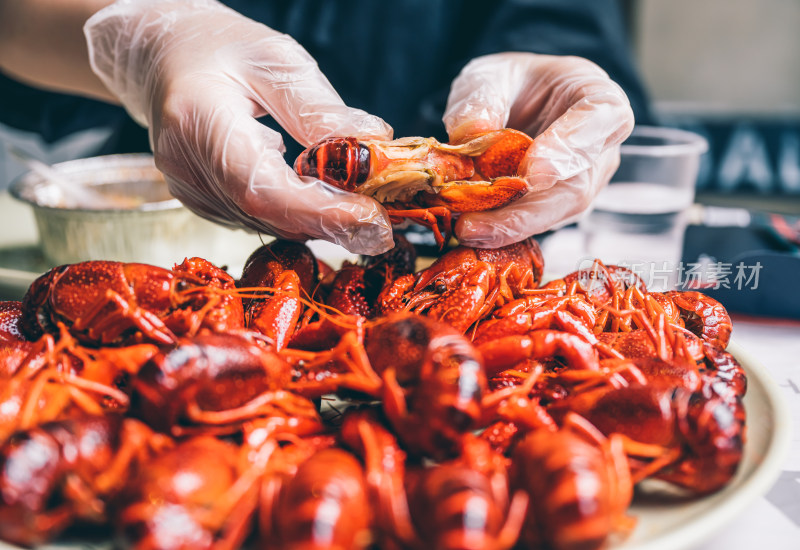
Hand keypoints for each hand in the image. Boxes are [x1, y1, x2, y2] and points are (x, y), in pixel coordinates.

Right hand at [85, 0, 394, 254]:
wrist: (162, 57)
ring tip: (358, 208)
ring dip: (316, 222)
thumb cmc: (218, 48)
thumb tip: (373, 145)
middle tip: (380, 226)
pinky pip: (255, 219)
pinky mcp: (199, 201)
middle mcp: (185, 167)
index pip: (261, 186)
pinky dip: (294, 216)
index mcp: (197, 121)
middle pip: (266, 215)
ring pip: (264, 224)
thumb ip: (319, 108)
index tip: (370, 217)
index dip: (319, 210)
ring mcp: (188, 190)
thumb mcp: (275, 59)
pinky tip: (319, 198)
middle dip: (329, 223)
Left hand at [443, 53, 634, 247]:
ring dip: (510, 226)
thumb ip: (481, 98)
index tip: (533, 174)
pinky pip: (536, 223)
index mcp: (599, 99)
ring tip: (468, 229)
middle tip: (480, 222)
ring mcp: (583, 183)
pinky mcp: (558, 208)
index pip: (600, 122)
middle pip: (577, 187)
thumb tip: (470, 135)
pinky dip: (503, 229)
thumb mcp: (490, 75)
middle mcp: (601, 148)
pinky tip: (473, 231)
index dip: (569, 149)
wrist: (515, 103)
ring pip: (555, 214)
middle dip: (527, 211)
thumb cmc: (514, 84)